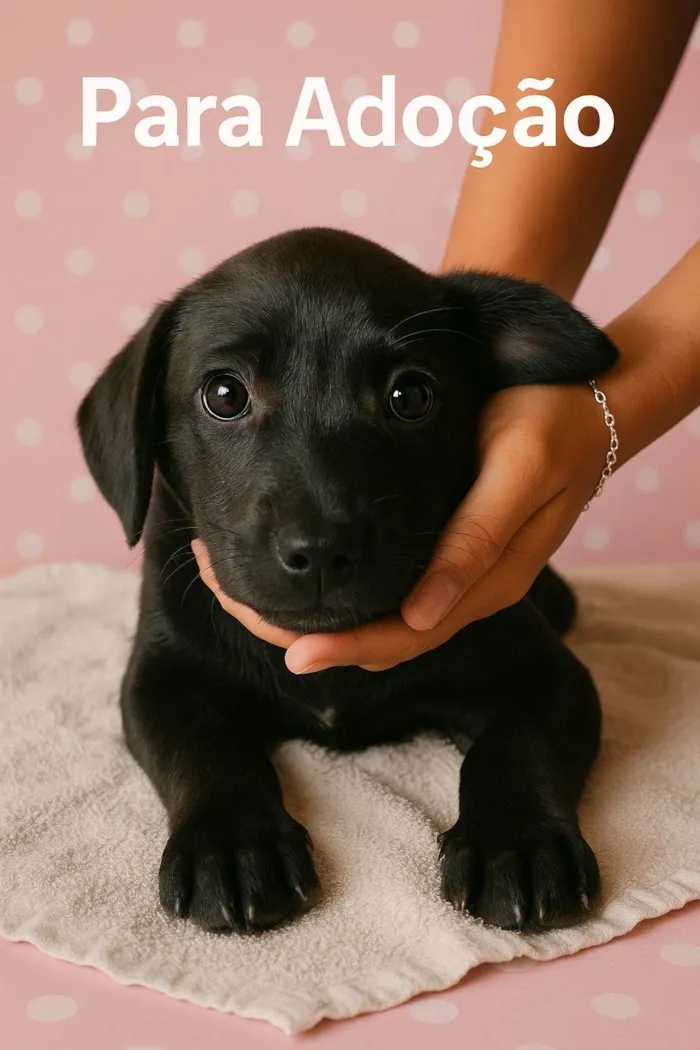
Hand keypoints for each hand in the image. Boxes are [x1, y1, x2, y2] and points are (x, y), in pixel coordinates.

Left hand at [193, 381, 609, 672]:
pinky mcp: (447, 559)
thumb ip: (476, 539)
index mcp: (483, 581)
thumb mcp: (518, 470)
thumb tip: (419, 614)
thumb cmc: (550, 424)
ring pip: (377, 622)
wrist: (588, 406)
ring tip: (242, 587)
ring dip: (313, 615)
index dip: (343, 644)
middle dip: (304, 632)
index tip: (285, 647)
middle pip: (378, 640)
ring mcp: (455, 579)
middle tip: (231, 601)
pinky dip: (339, 593)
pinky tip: (296, 572)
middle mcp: (464, 592)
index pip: (402, 636)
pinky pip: (387, 594)